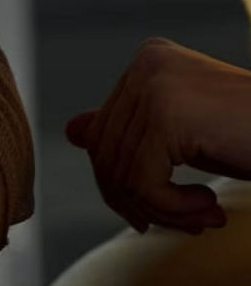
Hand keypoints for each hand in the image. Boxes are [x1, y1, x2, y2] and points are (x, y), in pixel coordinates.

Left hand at [66, 36, 250, 232]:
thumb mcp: (189, 137)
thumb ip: (133, 132)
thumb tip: (72, 131)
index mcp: (149, 62)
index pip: (105, 133)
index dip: (126, 184)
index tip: (165, 210)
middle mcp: (146, 63)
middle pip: (105, 152)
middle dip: (141, 201)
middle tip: (188, 223)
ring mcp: (153, 83)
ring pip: (120, 170)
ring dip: (161, 210)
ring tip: (203, 218)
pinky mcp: (166, 113)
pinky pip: (141, 181)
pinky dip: (173, 209)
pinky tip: (212, 209)